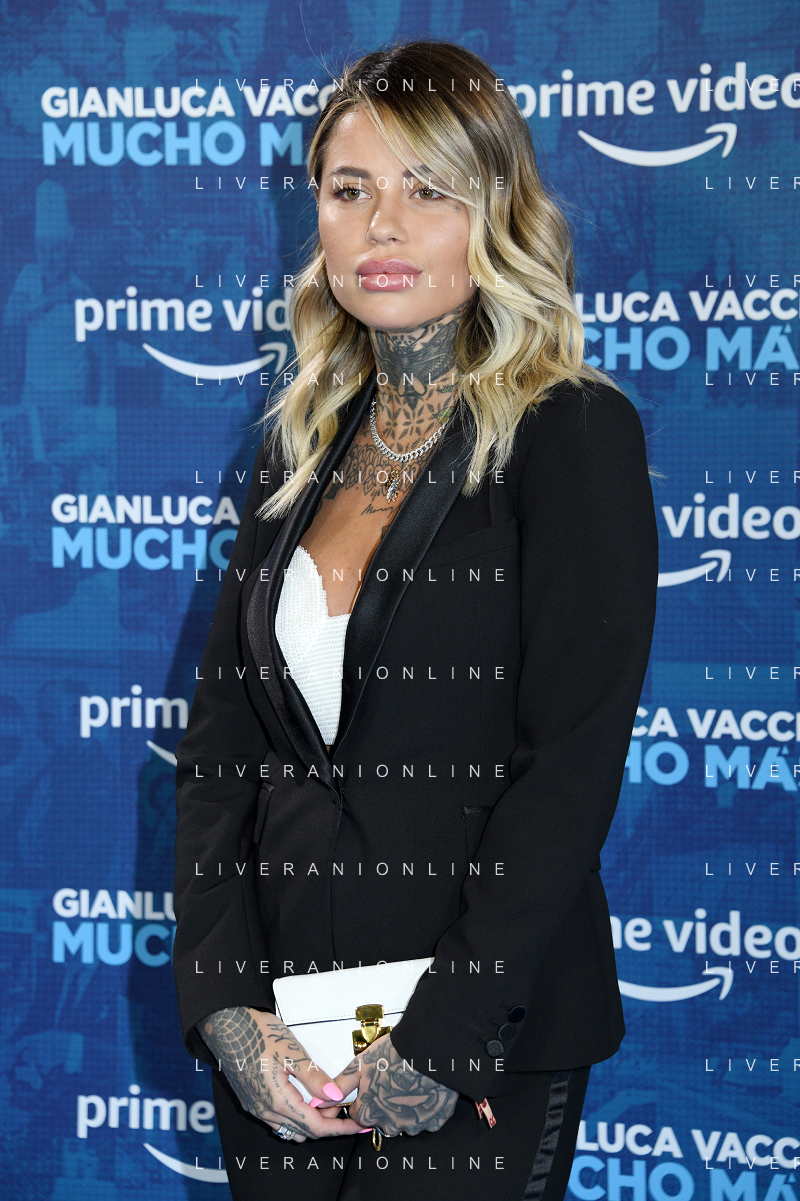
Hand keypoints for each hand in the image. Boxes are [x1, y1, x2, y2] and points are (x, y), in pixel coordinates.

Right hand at [198, 1007, 363, 1141]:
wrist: (226, 1025)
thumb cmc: (257, 1034)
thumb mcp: (291, 1052)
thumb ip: (314, 1078)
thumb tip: (336, 1095)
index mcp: (277, 1101)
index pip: (315, 1127)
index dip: (339, 1128)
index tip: (357, 1124)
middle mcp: (264, 1111)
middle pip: (304, 1131)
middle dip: (327, 1123)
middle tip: (343, 1105)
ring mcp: (255, 1108)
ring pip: (289, 1129)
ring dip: (310, 1121)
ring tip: (325, 1101)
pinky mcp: (251, 1101)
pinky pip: (277, 1120)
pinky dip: (295, 1116)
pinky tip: (304, 1099)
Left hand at [330, 1034, 457, 1136]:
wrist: (427, 1046)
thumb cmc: (394, 1053)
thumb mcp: (360, 1066)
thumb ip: (340, 1086)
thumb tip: (320, 1100)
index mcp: (370, 1112)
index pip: (358, 1114)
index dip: (363, 1098)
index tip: (372, 1085)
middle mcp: (391, 1125)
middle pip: (381, 1119)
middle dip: (383, 1104)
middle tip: (391, 1080)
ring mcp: (414, 1125)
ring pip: (403, 1121)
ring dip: (403, 1108)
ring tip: (407, 1083)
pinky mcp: (434, 1120)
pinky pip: (425, 1120)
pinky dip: (424, 1109)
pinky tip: (422, 1090)